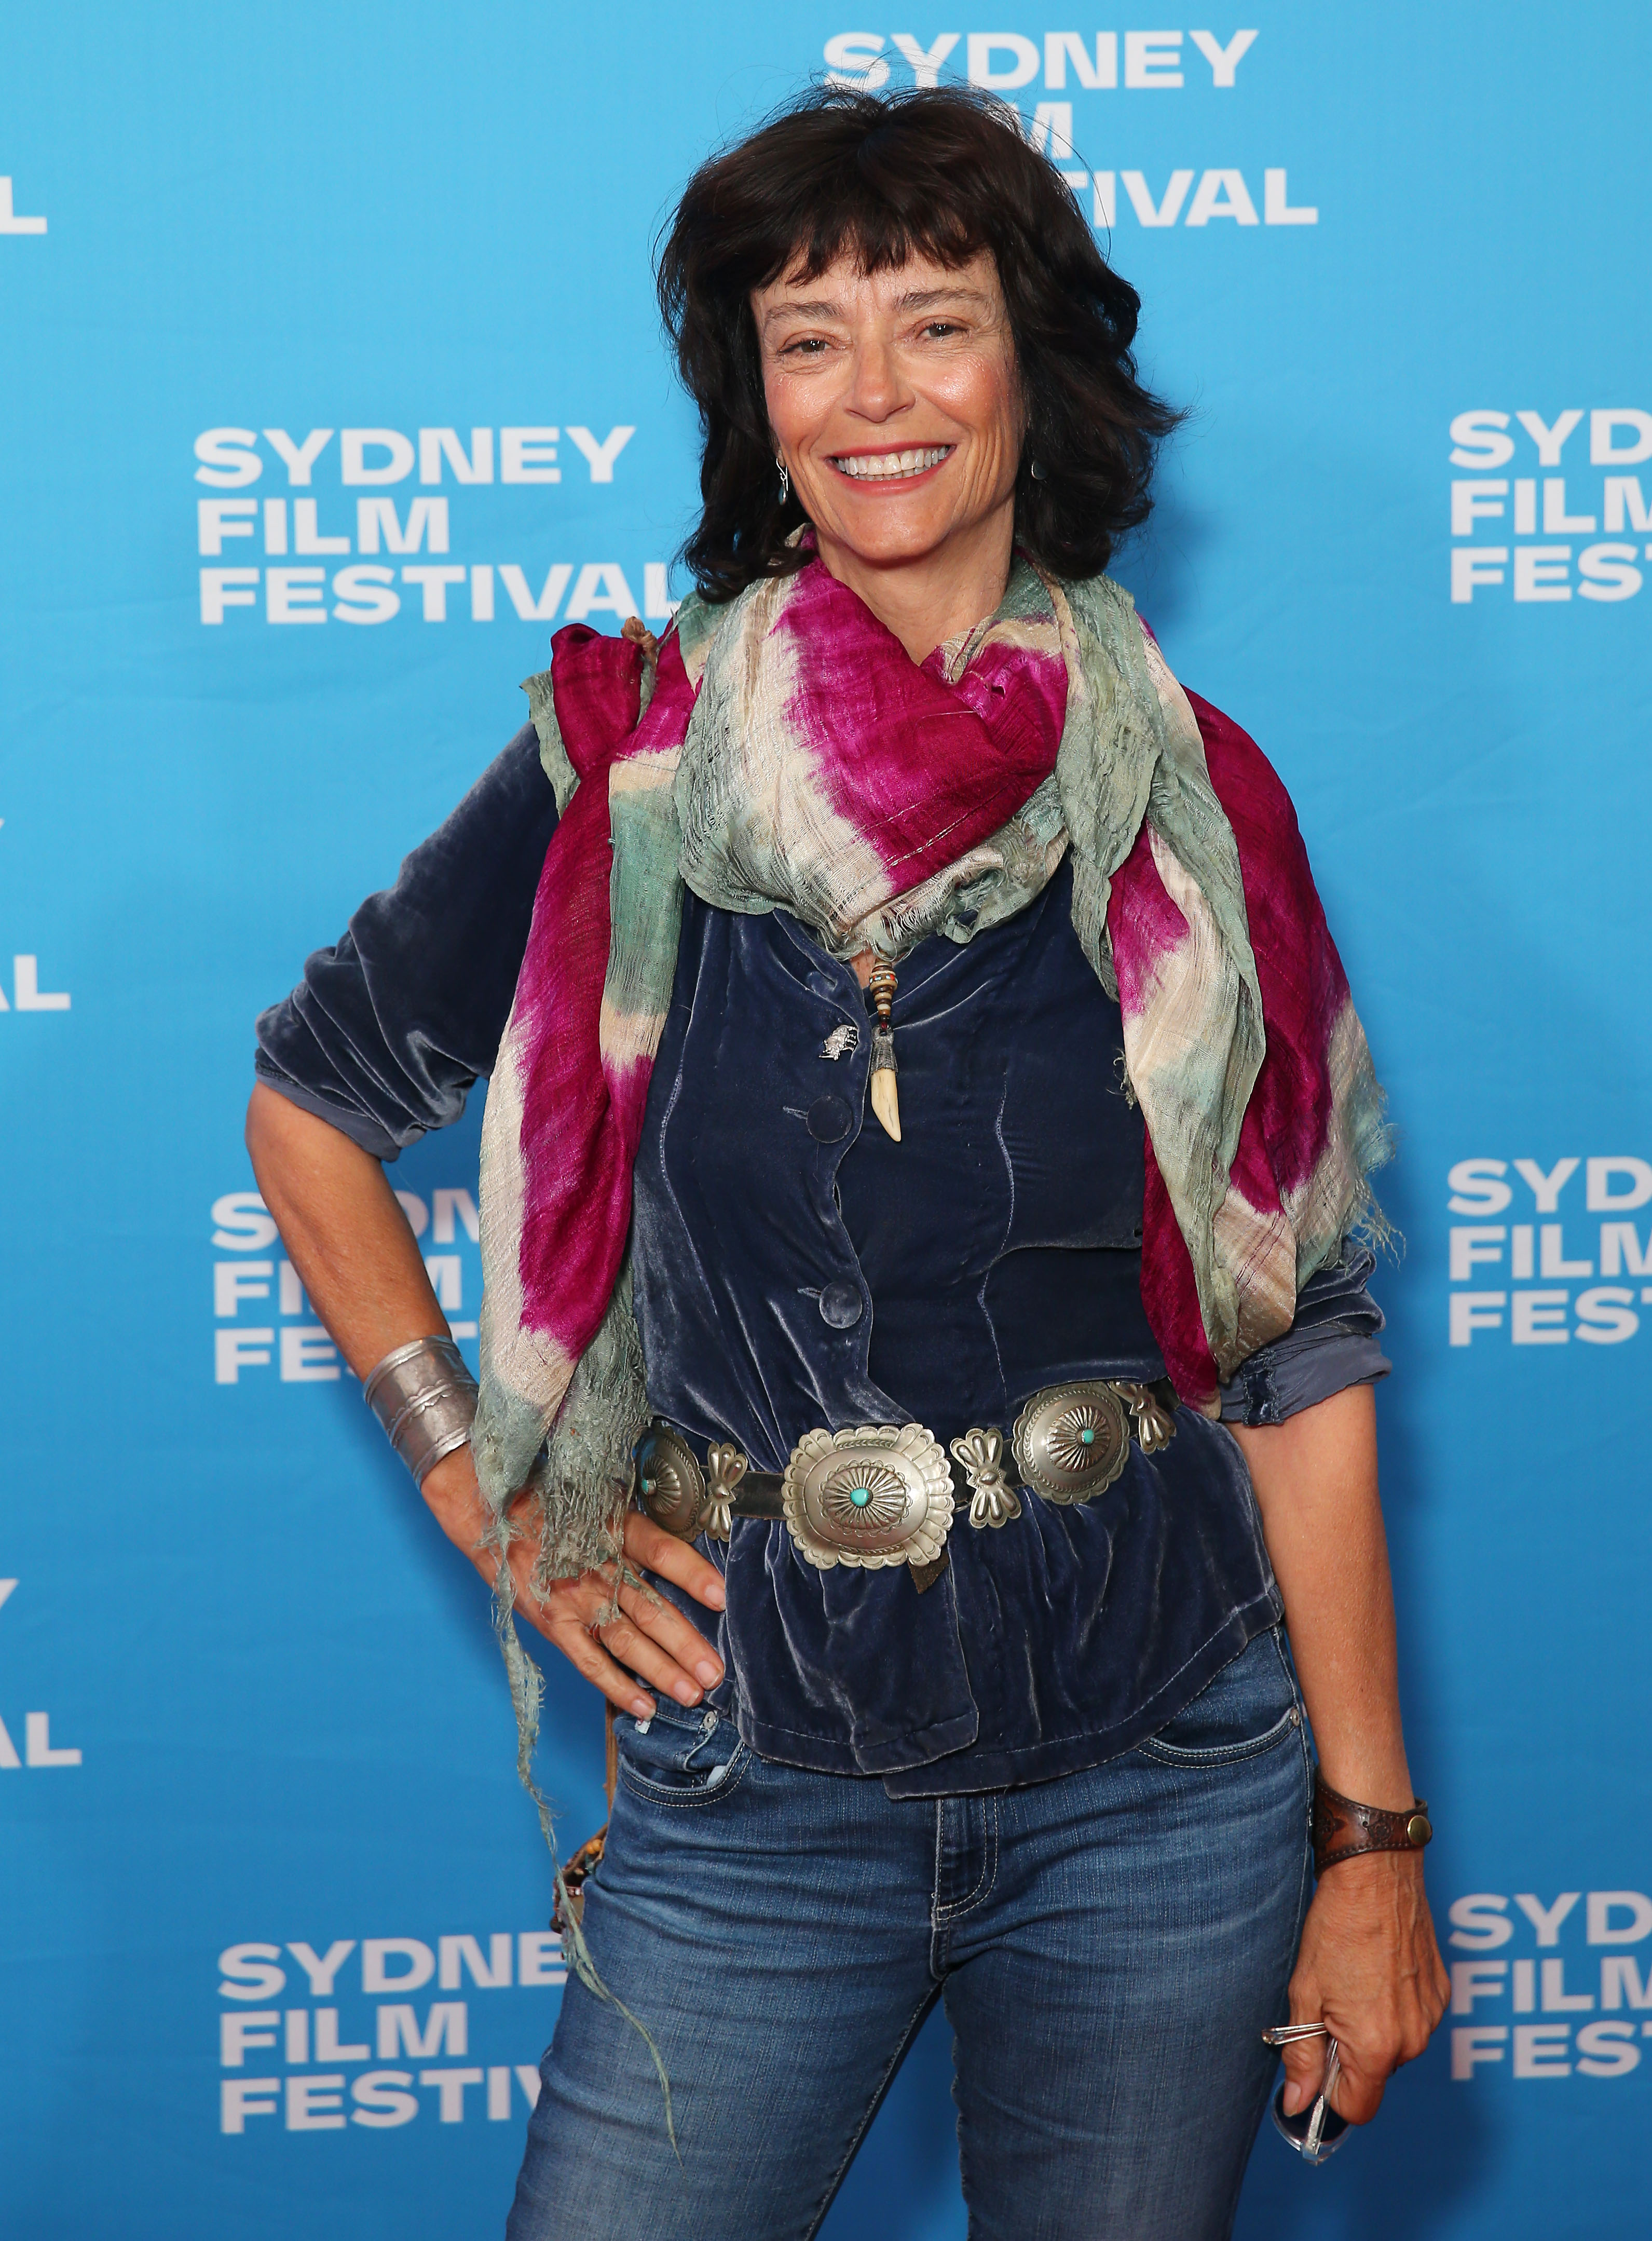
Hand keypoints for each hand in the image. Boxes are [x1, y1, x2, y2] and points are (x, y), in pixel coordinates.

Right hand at [421, 1447, 726, 1719]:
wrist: (490, 1508)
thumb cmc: (552, 1497)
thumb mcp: (600, 1491)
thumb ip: (637, 1515)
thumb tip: (682, 1523)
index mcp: (614, 1528)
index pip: (661, 1552)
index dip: (692, 1574)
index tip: (721, 1596)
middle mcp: (599, 1568)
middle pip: (650, 1609)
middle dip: (685, 1645)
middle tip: (715, 1672)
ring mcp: (575, 1600)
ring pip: (626, 1642)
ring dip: (662, 1671)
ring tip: (693, 1692)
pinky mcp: (554, 1623)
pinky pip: (589, 1661)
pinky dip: (616, 1686)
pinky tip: (644, 1706)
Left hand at [1280, 1849, 1449, 2121]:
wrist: (1376, 1874)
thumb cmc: (1337, 1927)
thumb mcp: (1305, 1992)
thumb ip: (1301, 2055)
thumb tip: (1295, 2101)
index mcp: (1377, 2045)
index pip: (1357, 2107)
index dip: (1329, 2090)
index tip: (1315, 2062)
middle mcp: (1413, 2039)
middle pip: (1375, 2075)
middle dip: (1348, 2053)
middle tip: (1330, 2004)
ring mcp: (1431, 2016)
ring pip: (1395, 2047)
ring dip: (1372, 2029)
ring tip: (1354, 1980)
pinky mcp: (1442, 1994)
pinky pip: (1414, 2020)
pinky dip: (1394, 2007)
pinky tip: (1378, 1970)